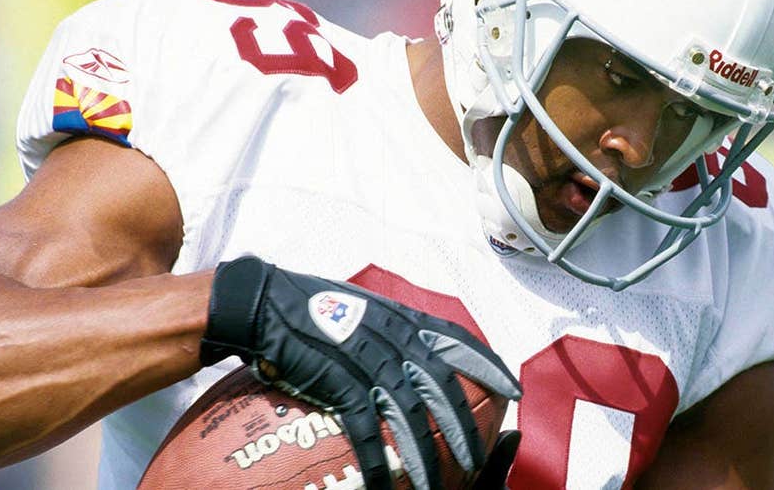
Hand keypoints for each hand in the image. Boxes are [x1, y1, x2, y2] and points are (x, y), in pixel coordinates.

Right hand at [201, 256, 521, 489]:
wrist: (262, 302)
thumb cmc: (306, 304)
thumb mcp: (357, 306)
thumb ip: (385, 326)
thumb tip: (405, 347)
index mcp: (399, 317)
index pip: (458, 340)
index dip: (489, 364)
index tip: (511, 389)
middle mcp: (391, 337)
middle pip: (443, 386)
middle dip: (463, 425)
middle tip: (475, 455)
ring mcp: (366, 360)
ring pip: (412, 414)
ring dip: (428, 453)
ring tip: (436, 482)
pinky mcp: (339, 383)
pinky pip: (368, 430)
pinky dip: (379, 460)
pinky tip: (384, 482)